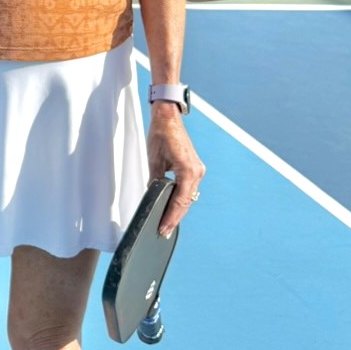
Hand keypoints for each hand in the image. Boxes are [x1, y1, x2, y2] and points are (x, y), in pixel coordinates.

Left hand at [146, 105, 204, 236]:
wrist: (168, 118)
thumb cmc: (160, 135)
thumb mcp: (154, 161)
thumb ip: (155, 181)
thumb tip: (153, 197)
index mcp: (188, 171)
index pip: (180, 201)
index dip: (171, 217)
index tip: (163, 228)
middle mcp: (197, 172)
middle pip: (186, 202)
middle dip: (175, 217)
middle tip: (164, 231)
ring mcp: (197, 170)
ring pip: (188, 196)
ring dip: (178, 209)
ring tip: (167, 223)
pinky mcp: (194, 167)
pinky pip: (188, 188)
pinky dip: (181, 198)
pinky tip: (172, 207)